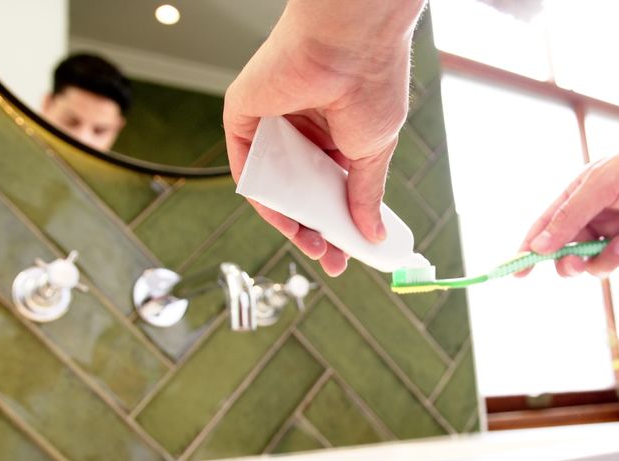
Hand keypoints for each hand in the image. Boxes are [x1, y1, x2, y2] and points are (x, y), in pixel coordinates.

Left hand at [223, 1, 424, 275]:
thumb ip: (366, 194)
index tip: (350, 253)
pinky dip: (263, 198)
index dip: (339, 222)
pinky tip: (286, 220)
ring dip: (290, 222)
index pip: (330, 186)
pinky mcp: (244, 115)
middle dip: (316, 230)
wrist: (348, 43)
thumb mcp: (374, 150)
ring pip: (274, 185)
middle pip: (301, 191)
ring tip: (314, 246)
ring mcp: (271, 123)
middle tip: (331, 260)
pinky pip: (247, 167)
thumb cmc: (371, 82)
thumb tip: (374, 234)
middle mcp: (302, 127)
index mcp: (336, 130)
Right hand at [520, 84, 618, 277]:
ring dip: (610, 260)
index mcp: (581, 196)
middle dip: (571, 262)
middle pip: (569, 255)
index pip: (546, 228)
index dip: (529, 251)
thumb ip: (569, 217)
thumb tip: (538, 248)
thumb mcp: (603, 185)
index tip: (515, 272)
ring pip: (600, 267)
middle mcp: (599, 217)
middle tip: (577, 261)